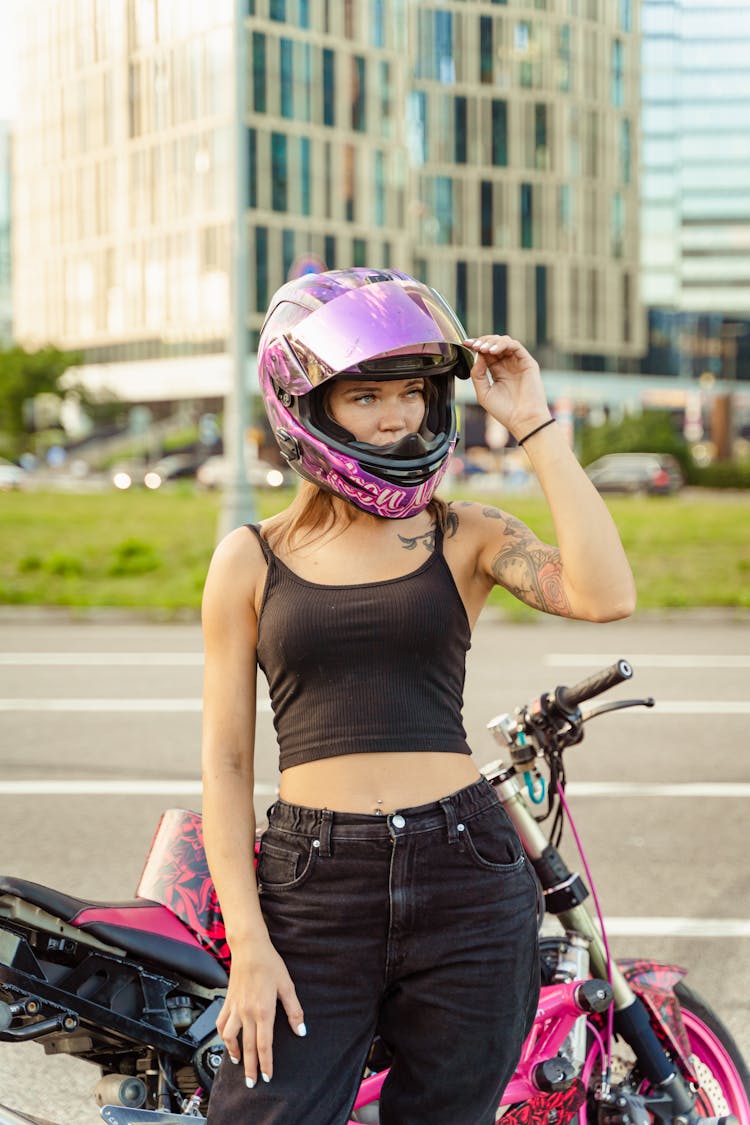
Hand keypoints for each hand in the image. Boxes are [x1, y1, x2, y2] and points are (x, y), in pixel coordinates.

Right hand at [216, 938, 305, 1087]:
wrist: (249, 948)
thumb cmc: (270, 964)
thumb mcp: (287, 986)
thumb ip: (294, 1011)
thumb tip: (301, 1031)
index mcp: (263, 1011)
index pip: (264, 1045)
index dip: (266, 1063)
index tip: (267, 1077)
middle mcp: (246, 1013)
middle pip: (247, 1047)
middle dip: (250, 1068)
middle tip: (252, 1083)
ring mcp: (235, 1008)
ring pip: (231, 1038)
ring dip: (235, 1053)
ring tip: (239, 1063)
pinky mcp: (227, 1002)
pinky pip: (221, 1024)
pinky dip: (223, 1036)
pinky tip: (227, 1041)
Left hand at [464, 335, 549, 439]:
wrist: (522, 420)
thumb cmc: (505, 411)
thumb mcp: (483, 393)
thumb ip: (478, 374)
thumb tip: (476, 356)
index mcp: (497, 371)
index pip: (485, 353)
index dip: (476, 346)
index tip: (465, 343)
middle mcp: (508, 365)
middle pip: (494, 344)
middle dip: (482, 342)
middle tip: (474, 345)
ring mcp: (518, 363)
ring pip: (504, 342)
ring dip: (492, 342)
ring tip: (483, 349)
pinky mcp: (528, 362)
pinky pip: (515, 346)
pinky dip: (503, 344)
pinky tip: (492, 351)